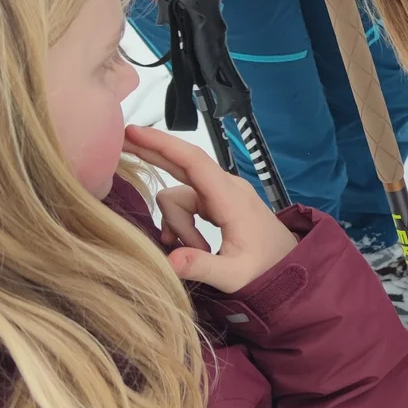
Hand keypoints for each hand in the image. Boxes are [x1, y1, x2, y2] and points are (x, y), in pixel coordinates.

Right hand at [123, 125, 297, 292]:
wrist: (289, 265)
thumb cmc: (266, 268)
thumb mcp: (235, 275)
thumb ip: (203, 268)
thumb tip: (169, 261)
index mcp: (230, 198)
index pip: (194, 162)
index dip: (163, 144)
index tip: (134, 131)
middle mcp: (225, 188)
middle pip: (181, 162)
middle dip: (151, 153)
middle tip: (118, 143)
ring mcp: (221, 193)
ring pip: (179, 196)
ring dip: (178, 224)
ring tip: (194, 250)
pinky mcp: (217, 201)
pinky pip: (187, 203)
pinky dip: (182, 222)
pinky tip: (191, 245)